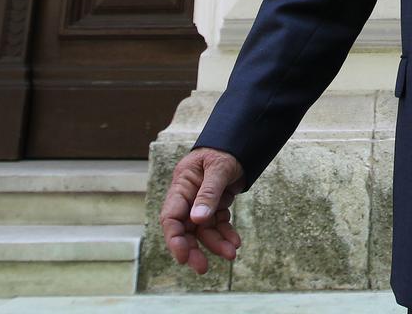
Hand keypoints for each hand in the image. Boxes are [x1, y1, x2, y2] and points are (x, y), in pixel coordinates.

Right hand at [160, 147, 244, 273]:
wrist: (241, 143)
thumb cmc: (225, 150)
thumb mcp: (219, 168)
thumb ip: (209, 193)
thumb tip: (198, 220)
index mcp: (182, 185)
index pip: (171, 216)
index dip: (174, 239)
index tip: (183, 256)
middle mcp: (188, 196)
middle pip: (185, 229)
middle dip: (193, 249)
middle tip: (202, 268)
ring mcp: (201, 202)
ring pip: (204, 230)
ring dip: (216, 243)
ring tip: (232, 253)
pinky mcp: (215, 205)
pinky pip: (218, 224)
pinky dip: (225, 234)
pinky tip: (235, 242)